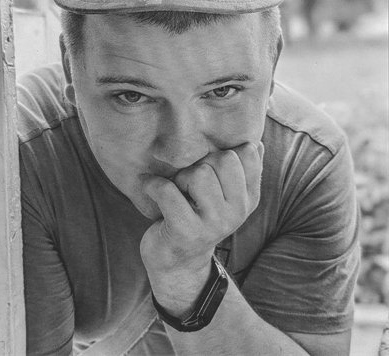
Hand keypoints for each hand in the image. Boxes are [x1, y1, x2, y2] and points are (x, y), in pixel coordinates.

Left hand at [140, 142, 263, 316]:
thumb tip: (256, 143)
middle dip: (201, 163)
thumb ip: (242, 172)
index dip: (223, 151)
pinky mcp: (186, 231)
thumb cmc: (199, 219)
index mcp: (249, 198)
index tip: (210, 167)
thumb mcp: (226, 198)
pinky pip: (168, 191)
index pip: (248, 153)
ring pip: (199, 173)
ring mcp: (213, 223)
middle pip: (224, 159)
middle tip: (190, 181)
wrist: (179, 263)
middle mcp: (237, 212)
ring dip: (180, 177)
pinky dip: (153, 184)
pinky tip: (149, 186)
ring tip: (176, 190)